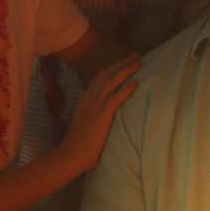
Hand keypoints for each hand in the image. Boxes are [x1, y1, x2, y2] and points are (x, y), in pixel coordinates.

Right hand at [62, 54, 139, 169]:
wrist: (71, 155)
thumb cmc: (80, 143)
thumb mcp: (87, 122)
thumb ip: (96, 113)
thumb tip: (107, 112)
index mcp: (86, 99)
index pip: (100, 77)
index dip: (113, 67)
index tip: (124, 61)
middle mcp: (89, 99)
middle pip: (106, 74)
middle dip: (122, 63)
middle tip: (136, 55)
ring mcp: (94, 106)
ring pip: (111, 82)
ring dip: (126, 71)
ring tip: (138, 63)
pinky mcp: (101, 116)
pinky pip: (115, 99)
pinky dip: (126, 90)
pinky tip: (136, 83)